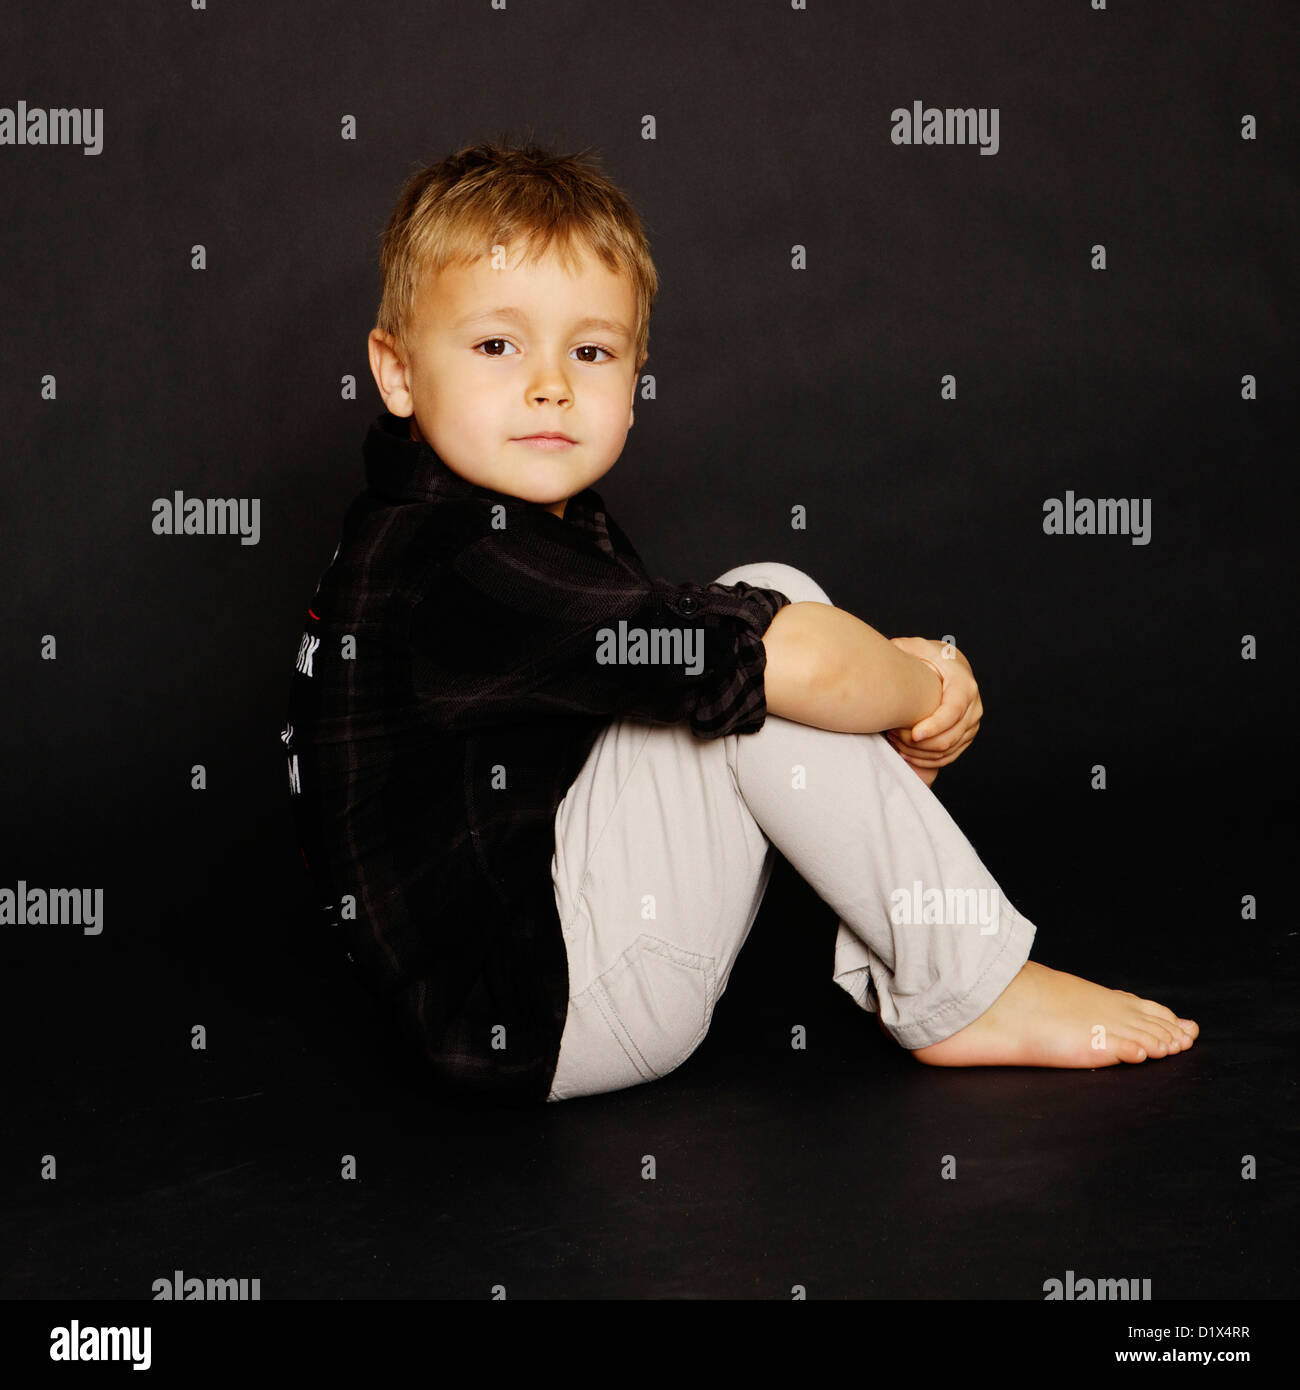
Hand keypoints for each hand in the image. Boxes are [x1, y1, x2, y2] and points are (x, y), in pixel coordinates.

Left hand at [885, 637, 981, 782]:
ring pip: (948, 750)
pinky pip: (948, 756)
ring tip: (894, 742)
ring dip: (920, 752)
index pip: (953, 711)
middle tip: (893, 736)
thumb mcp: (919, 647)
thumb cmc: (932, 658)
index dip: (934, 726)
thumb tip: (889, 648)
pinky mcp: (966, 736)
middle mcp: (973, 706)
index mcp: (963, 685)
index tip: (913, 734)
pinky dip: (927, 760)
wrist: (952, 668)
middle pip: (950, 736)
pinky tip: (905, 754)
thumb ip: (904, 647)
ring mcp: (971, 724)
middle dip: (920, 743)